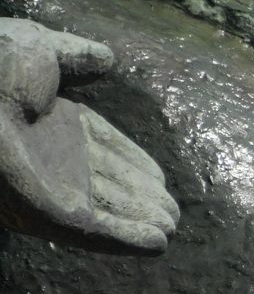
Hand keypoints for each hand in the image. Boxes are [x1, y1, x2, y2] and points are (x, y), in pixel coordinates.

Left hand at [0, 18, 176, 253]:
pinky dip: (126, 238)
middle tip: (173, 213)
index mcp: (49, 124)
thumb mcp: (41, 50)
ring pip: (105, 211)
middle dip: (140, 199)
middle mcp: (50, 158)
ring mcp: (47, 187)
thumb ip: (76, 56)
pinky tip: (157, 243)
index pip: (103, 148)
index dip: (133, 163)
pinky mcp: (44, 213)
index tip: (160, 177)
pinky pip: (92, 231)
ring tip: (171, 228)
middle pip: (106, 184)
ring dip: (139, 222)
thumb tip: (108, 60)